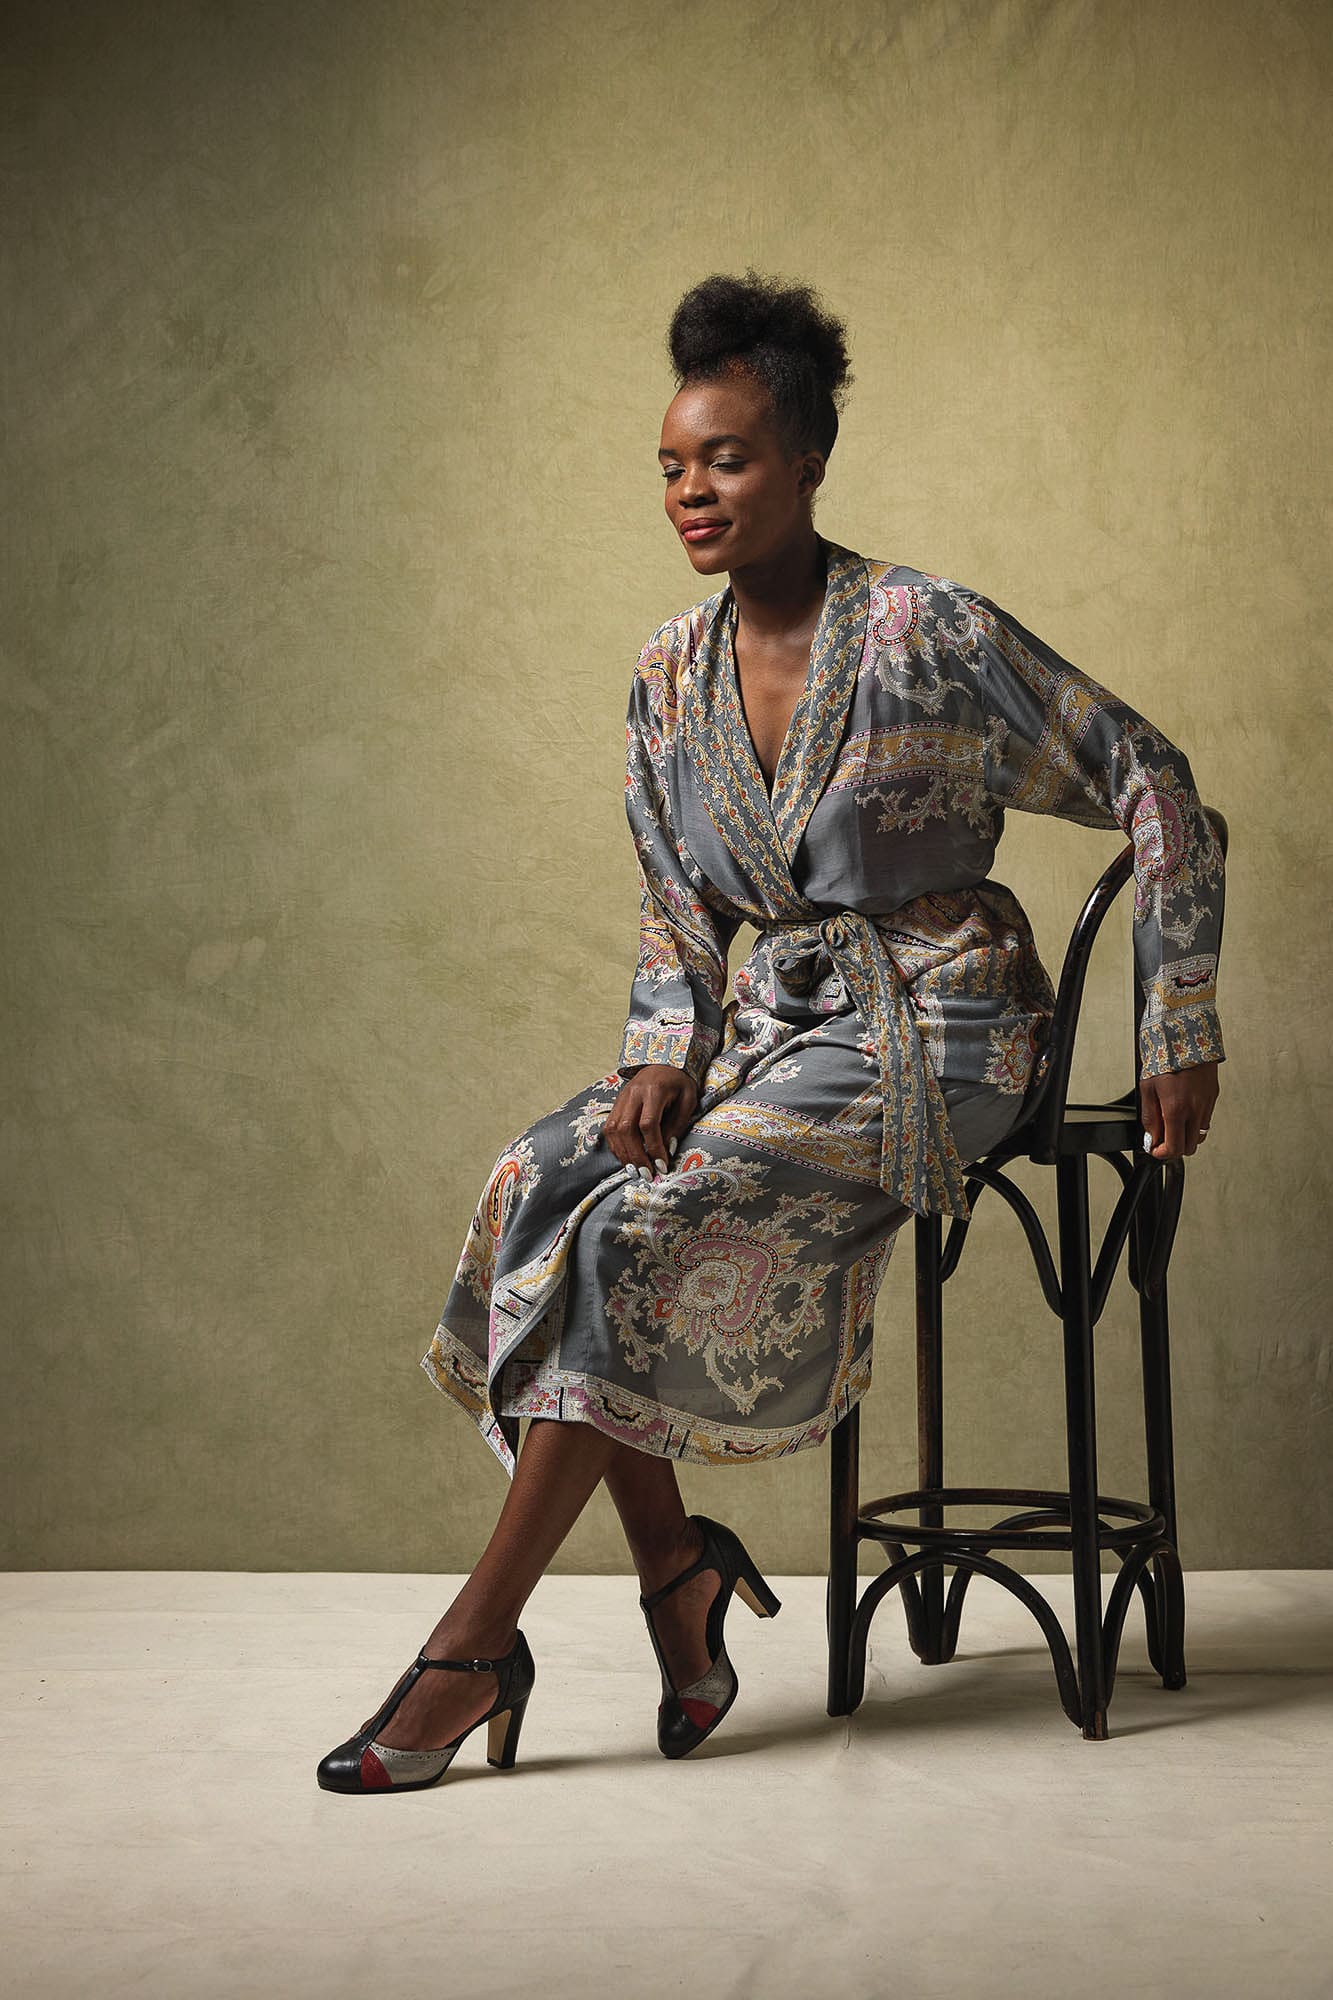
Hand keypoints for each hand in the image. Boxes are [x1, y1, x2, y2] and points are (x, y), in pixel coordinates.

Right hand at [603, 1064, 698, 1178]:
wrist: (664, 1062)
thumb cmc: (679, 1082)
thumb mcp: (688, 1100)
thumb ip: (678, 1124)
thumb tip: (668, 1150)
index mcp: (653, 1090)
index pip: (648, 1124)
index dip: (653, 1148)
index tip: (662, 1165)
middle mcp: (633, 1094)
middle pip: (626, 1129)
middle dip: (635, 1155)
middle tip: (646, 1174)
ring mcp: (621, 1098)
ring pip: (613, 1130)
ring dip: (623, 1154)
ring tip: (635, 1171)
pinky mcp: (616, 1104)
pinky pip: (609, 1128)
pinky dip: (616, 1146)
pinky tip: (626, 1158)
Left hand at [1139, 1061, 1218, 1159]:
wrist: (1187, 1036)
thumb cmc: (1165, 1057)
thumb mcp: (1147, 1087)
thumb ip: (1150, 1117)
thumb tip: (1151, 1137)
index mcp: (1177, 1109)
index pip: (1174, 1148)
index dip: (1162, 1154)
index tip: (1155, 1150)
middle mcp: (1195, 1110)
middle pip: (1190, 1147)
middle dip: (1175, 1148)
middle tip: (1162, 1139)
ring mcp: (1207, 1104)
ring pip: (1200, 1135)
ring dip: (1186, 1135)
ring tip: (1172, 1123)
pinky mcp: (1213, 1096)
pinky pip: (1206, 1119)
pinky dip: (1194, 1122)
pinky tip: (1184, 1111)